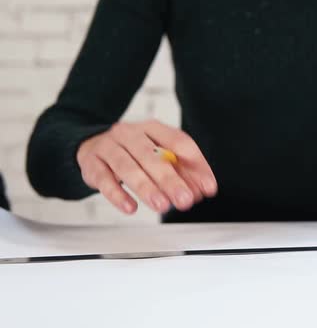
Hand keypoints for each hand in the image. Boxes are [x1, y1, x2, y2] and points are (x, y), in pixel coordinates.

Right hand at [77, 120, 216, 214]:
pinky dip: (117, 194)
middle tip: (185, 200)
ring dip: (146, 187)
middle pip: (153, 156)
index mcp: (153, 128)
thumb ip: (183, 171)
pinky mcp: (92, 164)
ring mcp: (109, 147)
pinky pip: (104, 179)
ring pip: (127, 166)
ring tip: (162, 205)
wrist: (91, 145)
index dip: (196, 165)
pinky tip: (130, 207)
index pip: (179, 142)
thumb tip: (203, 189)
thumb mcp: (159, 155)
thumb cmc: (133, 153)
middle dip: (171, 180)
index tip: (208, 187)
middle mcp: (130, 133)